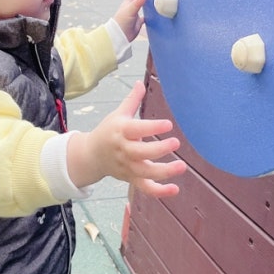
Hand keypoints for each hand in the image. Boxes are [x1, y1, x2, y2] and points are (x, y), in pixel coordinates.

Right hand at [67, 81, 186, 197]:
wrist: (91, 156)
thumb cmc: (108, 132)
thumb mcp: (117, 114)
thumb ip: (132, 100)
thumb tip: (140, 82)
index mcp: (121, 131)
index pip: (137, 129)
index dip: (152, 127)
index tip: (168, 124)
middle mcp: (124, 150)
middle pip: (141, 153)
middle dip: (158, 149)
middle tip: (176, 143)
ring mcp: (127, 167)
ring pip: (145, 173)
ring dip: (164, 172)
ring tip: (182, 166)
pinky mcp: (131, 179)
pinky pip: (145, 188)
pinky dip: (159, 192)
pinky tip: (175, 190)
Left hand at [113, 0, 146, 42]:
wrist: (120, 35)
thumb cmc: (122, 22)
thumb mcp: (130, 10)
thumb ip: (137, 3)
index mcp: (128, 3)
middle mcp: (131, 8)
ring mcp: (134, 15)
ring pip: (141, 6)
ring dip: (145, 2)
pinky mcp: (137, 22)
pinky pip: (144, 17)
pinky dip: (148, 14)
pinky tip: (153, 14)